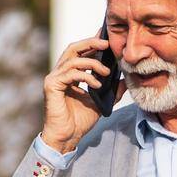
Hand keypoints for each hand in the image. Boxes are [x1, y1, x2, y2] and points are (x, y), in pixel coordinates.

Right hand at [40, 36, 123, 154]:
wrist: (67, 138)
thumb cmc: (79, 122)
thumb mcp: (100, 103)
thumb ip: (111, 91)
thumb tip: (125, 80)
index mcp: (69, 75)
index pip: (80, 53)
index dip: (92, 44)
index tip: (106, 39)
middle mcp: (60, 73)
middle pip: (73, 48)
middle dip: (90, 43)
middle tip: (107, 43)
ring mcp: (54, 78)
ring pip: (73, 59)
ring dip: (92, 63)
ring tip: (106, 72)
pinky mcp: (51, 85)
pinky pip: (70, 73)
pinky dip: (86, 76)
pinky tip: (97, 84)